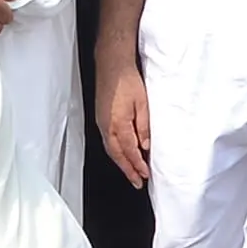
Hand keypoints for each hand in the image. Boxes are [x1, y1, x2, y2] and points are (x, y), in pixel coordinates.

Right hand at [100, 58, 154, 187]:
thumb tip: (145, 145)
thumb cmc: (127, 80)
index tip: (145, 174)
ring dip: (121, 163)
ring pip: (111, 150)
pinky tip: (122, 154)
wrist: (112, 65)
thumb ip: (143, 127)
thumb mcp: (142, 104)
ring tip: (131, 173)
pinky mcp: (101, 119)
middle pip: (118, 155)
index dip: (138, 164)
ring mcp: (102, 123)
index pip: (130, 150)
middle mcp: (107, 126)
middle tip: (137, 182)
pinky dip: (116, 152)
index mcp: (118, 124)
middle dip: (128, 170)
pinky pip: (108, 141)